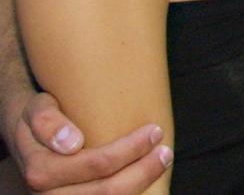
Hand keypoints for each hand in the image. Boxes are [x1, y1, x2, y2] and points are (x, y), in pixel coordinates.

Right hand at [9, 92, 169, 192]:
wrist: (26, 139)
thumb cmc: (41, 120)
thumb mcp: (37, 110)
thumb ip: (47, 122)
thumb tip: (72, 143)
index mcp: (41, 171)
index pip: (95, 164)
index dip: (129, 150)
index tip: (154, 130)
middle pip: (107, 191)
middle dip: (144, 170)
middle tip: (165, 147)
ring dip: (142, 184)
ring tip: (162, 159)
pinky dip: (130, 194)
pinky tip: (146, 179)